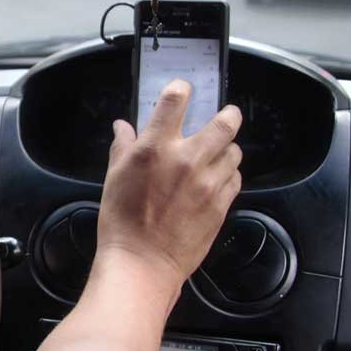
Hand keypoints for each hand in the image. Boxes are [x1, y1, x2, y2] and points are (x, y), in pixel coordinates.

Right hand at [96, 79, 242, 289]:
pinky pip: (235, 178)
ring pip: (234, 151)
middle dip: (228, 114)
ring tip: (218, 154)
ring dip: (227, 148)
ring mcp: (208, 182)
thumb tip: (122, 127)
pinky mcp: (221, 204)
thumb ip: (123, 146)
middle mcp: (186, 159)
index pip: (175, 101)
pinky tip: (217, 180)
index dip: (182, 89)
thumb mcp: (114, 177)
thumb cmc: (122, 221)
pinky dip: (228, 174)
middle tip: (227, 115)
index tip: (184, 89)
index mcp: (155, 147)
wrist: (143, 262)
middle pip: (224, 122)